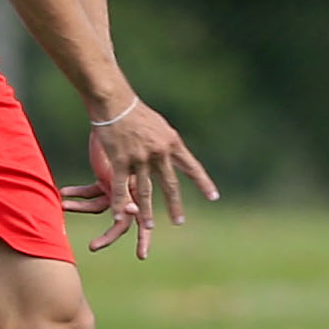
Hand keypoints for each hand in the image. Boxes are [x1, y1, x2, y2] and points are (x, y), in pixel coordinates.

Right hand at [58, 104, 217, 258]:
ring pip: (145, 191)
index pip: (192, 167)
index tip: (213, 197)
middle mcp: (159, 153)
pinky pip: (121, 187)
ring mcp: (140, 158)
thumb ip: (166, 143)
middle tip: (179, 221)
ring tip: (150, 226)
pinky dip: (120, 204)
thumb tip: (174, 154)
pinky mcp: (121, 161)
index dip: (203, 183)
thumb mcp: (159, 126)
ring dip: (147, 211)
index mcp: (172, 143)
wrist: (115, 103)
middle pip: (170, 184)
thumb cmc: (136, 112)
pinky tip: (120, 217)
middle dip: (175, 205)